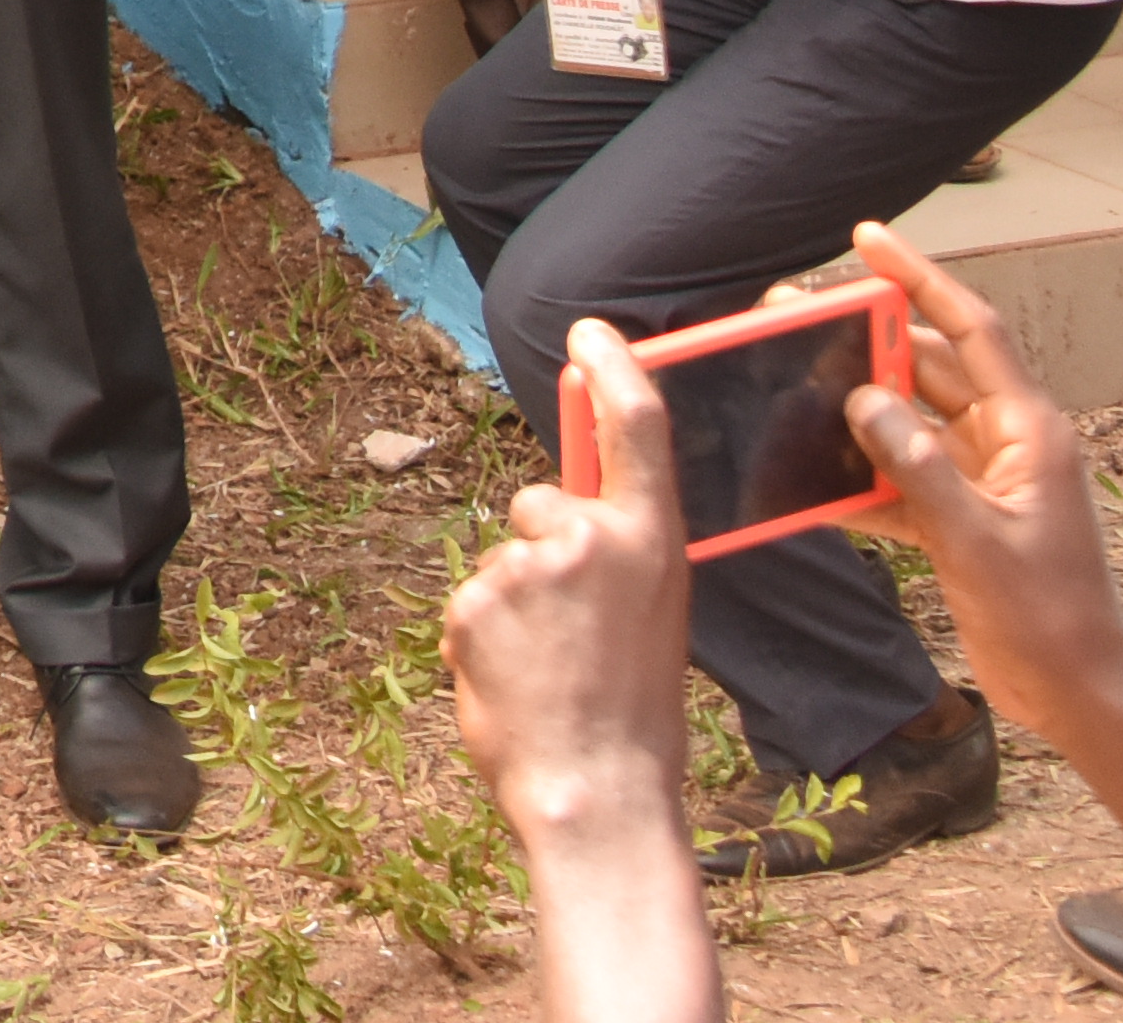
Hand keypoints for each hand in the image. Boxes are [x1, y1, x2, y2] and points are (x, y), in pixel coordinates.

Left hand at [443, 319, 703, 855]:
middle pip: (540, 501)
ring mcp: (527, 564)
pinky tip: (515, 679)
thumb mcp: (651, 613)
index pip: (638, 428)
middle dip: (540, 547)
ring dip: (513, 606)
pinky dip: (482, 636)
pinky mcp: (475, 597)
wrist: (597, 790)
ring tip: (550, 670)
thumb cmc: (632, 712)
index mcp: (652, 541)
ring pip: (502, 561)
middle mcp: (590, 537)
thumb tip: (570, 507)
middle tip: (571, 631)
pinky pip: (470, 600)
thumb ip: (617, 552)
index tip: (589, 331)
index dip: (615, 370)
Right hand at [837, 220, 1122, 740]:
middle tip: (795, 314)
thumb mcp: (976, 540)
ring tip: (789, 384)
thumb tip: (861, 399)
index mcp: (1028, 431)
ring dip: (856, 408)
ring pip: (909, 420)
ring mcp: (985, 479)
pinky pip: (904, 475)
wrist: (1077, 692)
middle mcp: (1006, 442)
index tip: (868, 239)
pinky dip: (864, 475)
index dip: (919, 279)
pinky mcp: (964, 517)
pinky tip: (815, 480)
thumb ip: (918, 467)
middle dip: (864, 341)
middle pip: (927, 369)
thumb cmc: (1046, 618)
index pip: (970, 330)